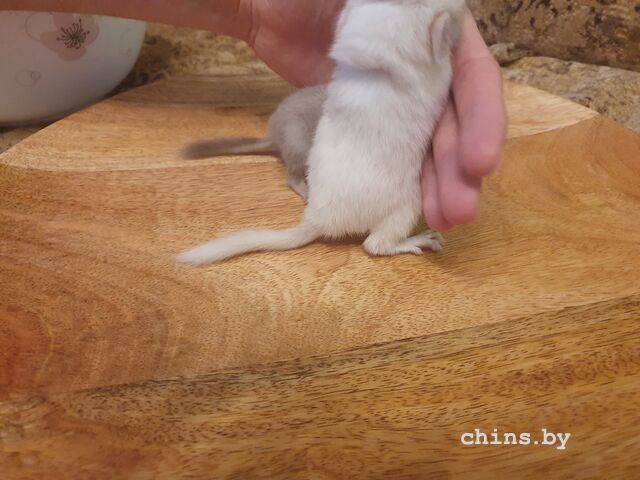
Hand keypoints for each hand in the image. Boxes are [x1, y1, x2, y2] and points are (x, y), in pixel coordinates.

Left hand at [249, 5, 505, 230]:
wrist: (265, 7)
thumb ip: (399, 12)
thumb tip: (442, 28)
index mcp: (437, 26)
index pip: (472, 73)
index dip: (481, 118)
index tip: (479, 161)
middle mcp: (428, 63)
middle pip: (453, 117)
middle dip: (458, 166)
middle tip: (459, 211)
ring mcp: (398, 95)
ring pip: (426, 141)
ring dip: (437, 182)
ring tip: (444, 219)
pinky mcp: (370, 118)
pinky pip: (393, 151)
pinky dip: (404, 178)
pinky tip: (413, 206)